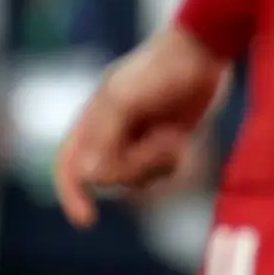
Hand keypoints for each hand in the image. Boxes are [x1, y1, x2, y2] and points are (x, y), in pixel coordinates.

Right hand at [52, 26, 228, 225]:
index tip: (87, 221)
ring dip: (156, 165)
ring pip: (135, 180)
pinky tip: (183, 141)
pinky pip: (159, 175)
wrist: (205, 53)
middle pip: (107, 178)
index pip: (68, 165)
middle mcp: (110, 133)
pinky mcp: (163, 144)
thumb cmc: (159, 70)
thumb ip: (104, 137)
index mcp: (92, 119)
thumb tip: (87, 177)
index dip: (70, 195)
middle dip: (136, 168)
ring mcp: (137, 140)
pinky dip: (170, 165)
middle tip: (163, 143)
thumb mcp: (125, 99)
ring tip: (174, 137)